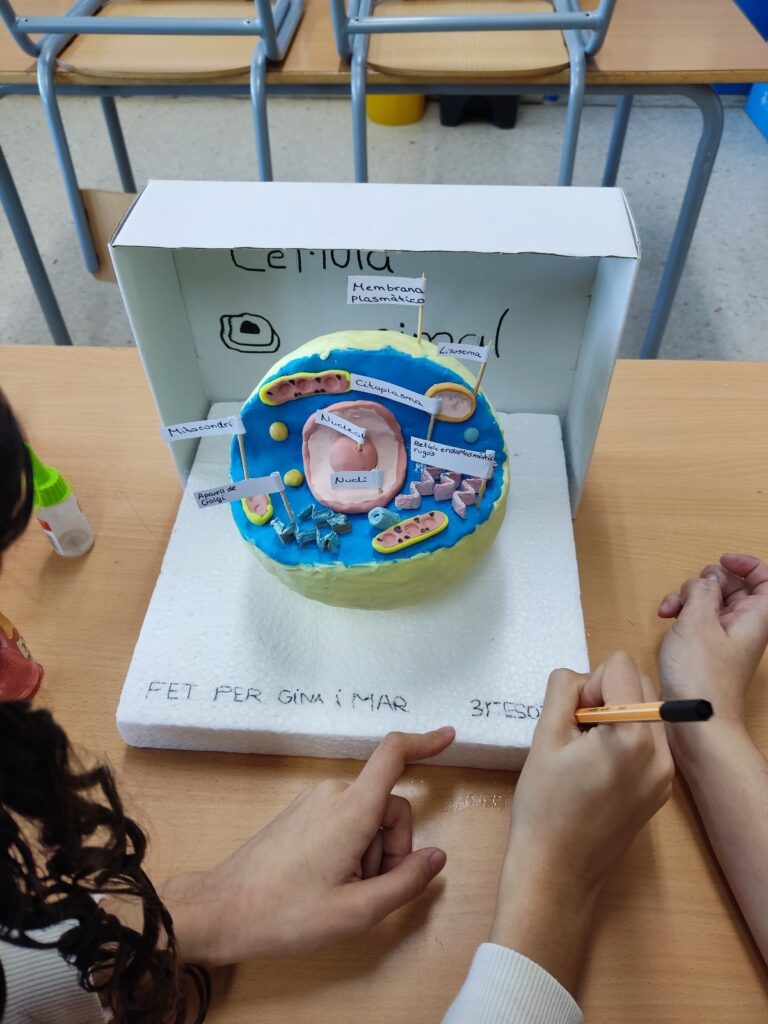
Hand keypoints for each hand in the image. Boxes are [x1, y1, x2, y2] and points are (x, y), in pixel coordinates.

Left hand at [161, 727, 453, 966]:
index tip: (449, 736)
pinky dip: (351, 849)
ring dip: (370, 853)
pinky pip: (345, 820)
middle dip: (392, 847)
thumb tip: (437, 857)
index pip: (394, 755)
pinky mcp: (302, 812)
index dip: (425, 742)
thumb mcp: (357, 911)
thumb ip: (404, 882)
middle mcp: (334, 793)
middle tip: (369, 891)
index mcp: (351, 809)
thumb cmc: (286, 914)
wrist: (222, 910)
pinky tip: (328, 883)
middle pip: (389, 806)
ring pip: (368, 817)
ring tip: (342, 893)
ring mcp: (314, 801)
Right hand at [490, 653, 672, 990]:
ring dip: (615, 716)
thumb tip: (579, 681)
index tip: (573, 717)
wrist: (557, 873)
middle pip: (640, 685)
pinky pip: (648, 740)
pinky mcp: (661, 789)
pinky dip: (624, 740)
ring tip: (585, 752)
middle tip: (576, 732)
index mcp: (632, 737)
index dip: (589, 683)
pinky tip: (597, 770)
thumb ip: (562, 692)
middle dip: (606, 695)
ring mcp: (666, 774)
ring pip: (644, 711)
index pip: (621, 666)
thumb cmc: (543, 806)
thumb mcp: (544, 737)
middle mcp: (660, 752)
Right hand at [658, 554, 767, 726]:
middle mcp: (744, 625)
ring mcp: (725, 638)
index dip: (747, 564)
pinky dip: (683, 614)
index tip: (722, 562)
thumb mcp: (697, 621)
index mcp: (755, 617)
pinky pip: (699, 620)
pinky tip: (666, 620)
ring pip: (711, 602)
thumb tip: (705, 581)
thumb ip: (702, 591)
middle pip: (734, 587)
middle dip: (707, 582)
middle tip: (689, 592)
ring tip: (669, 610)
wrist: (696, 721)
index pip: (766, 579)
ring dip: (688, 598)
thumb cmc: (702, 677)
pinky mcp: (708, 650)